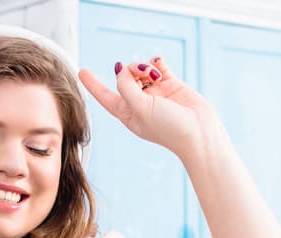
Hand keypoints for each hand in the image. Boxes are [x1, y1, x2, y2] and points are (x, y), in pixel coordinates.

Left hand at [79, 58, 215, 161]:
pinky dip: (156, 62)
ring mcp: (155, 93)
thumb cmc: (168, 128)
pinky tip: (159, 64)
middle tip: (140, 72)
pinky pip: (158, 66)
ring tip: (153, 72)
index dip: (93, 84)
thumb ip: (126, 86)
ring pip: (141, 70)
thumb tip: (121, 69)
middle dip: (129, 70)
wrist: (199, 133)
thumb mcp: (139, 108)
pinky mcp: (171, 85)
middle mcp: (140, 103)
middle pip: (124, 78)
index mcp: (127, 114)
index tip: (81, 71)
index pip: (105, 97)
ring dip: (143, 66)